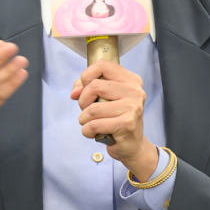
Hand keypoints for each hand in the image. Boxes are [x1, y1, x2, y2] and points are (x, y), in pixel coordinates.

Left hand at [71, 60, 158, 181]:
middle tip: (87, 110)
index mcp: (130, 80)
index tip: (84, 88)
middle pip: (94, 86)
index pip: (102, 65)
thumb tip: (75, 92)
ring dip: (83, 118)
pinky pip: (95, 124)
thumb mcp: (103, 98)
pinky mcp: (126, 124)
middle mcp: (134, 91)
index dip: (86, 76)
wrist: (132, 144)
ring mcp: (132, 107)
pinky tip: (92, 133)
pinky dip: (87, 130)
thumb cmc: (116, 117)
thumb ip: (85, 88)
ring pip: (92, 108)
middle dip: (83, 101)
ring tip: (89, 123)